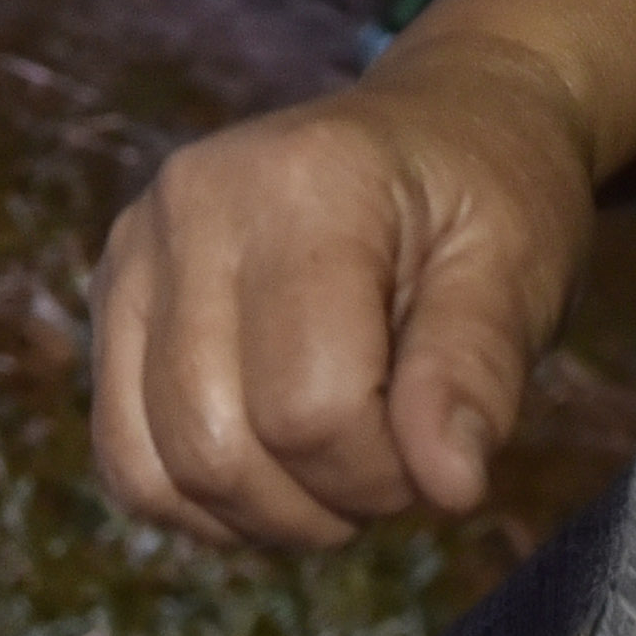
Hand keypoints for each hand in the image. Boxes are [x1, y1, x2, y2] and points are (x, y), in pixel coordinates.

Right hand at [93, 33, 595, 549]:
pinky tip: (278, 465)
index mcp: (300, 184)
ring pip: (159, 467)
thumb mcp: (519, 270)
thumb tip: (449, 486)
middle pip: (216, 446)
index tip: (441, 440)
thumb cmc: (490, 198)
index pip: (309, 408)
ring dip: (263, 511)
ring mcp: (138, 245)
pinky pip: (125, 455)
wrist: (440, 125)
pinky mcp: (116, 291)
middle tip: (395, 458)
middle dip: (323, 499)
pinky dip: (202, 500)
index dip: (385, 472)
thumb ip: (478, 372)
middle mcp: (191, 203)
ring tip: (340, 458)